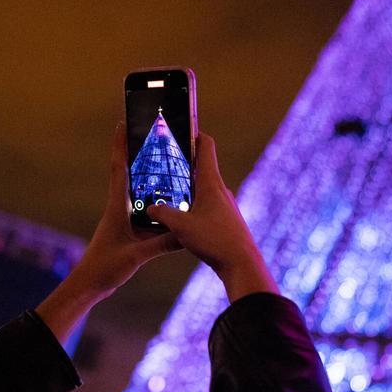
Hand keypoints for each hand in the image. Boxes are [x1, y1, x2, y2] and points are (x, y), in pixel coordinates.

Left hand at [36, 122, 182, 343]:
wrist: (89, 285)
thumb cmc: (105, 268)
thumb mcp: (137, 255)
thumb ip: (162, 244)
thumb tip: (186, 233)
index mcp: (116, 207)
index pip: (118, 169)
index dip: (120, 146)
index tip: (122, 123)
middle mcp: (118, 208)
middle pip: (128, 173)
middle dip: (136, 154)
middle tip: (151, 136)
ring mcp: (122, 219)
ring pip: (137, 191)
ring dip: (148, 177)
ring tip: (166, 163)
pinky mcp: (127, 231)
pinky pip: (143, 210)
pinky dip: (155, 202)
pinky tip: (170, 204)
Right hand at [146, 134, 277, 301]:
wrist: (241, 264)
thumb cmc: (215, 241)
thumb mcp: (181, 227)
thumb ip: (162, 214)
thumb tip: (150, 208)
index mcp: (211, 183)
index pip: (206, 146)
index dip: (194, 134)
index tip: (182, 128)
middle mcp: (221, 189)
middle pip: (203, 165)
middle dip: (185, 161)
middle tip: (167, 159)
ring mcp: (225, 204)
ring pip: (205, 186)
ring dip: (190, 184)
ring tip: (170, 189)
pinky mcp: (226, 219)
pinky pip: (209, 203)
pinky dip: (195, 202)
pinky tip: (184, 215)